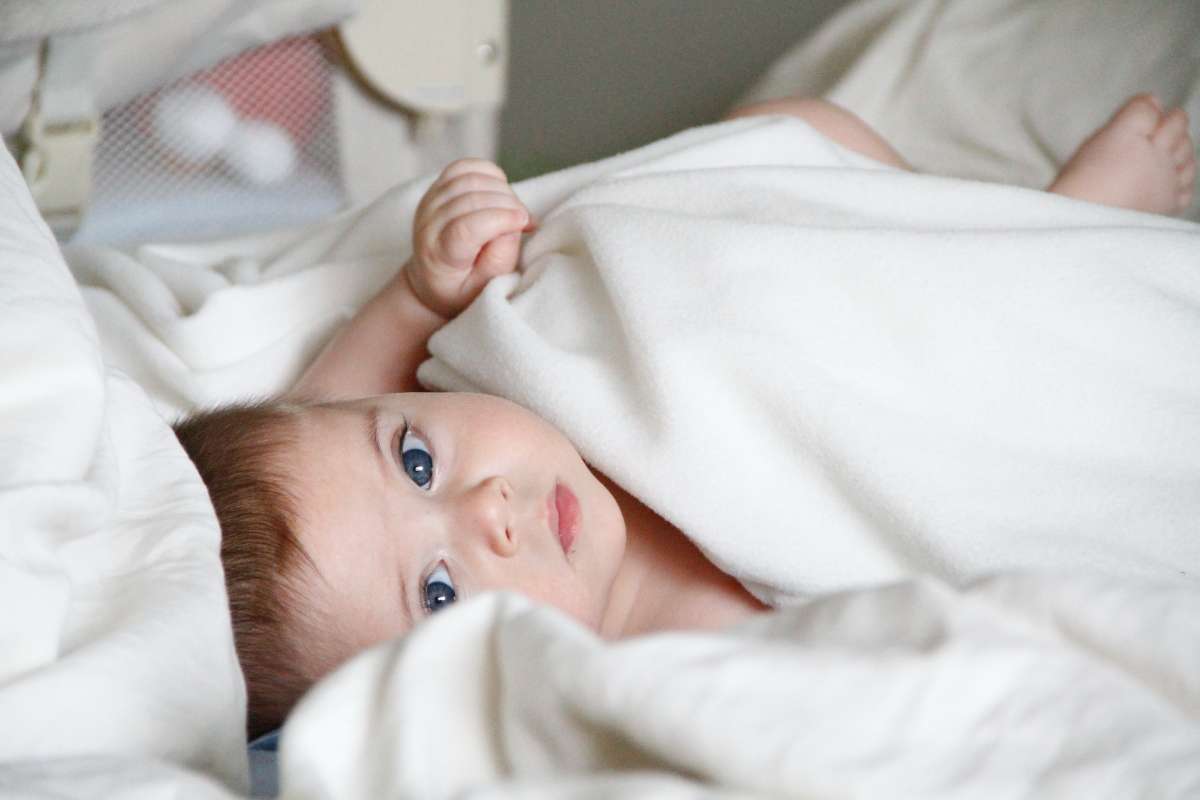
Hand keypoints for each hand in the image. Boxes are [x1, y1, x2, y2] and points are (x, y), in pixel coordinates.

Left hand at [405, 158, 532, 317]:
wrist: (432, 280)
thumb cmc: (462, 288)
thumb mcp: (484, 289)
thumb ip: (499, 259)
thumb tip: (513, 222)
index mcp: (438, 256)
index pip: (465, 227)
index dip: (500, 219)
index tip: (524, 222)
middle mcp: (428, 225)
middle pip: (471, 198)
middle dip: (508, 204)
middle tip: (524, 220)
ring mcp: (430, 202)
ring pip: (469, 178)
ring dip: (501, 189)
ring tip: (513, 209)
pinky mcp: (437, 188)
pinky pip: (465, 167)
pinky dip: (489, 173)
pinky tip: (500, 189)